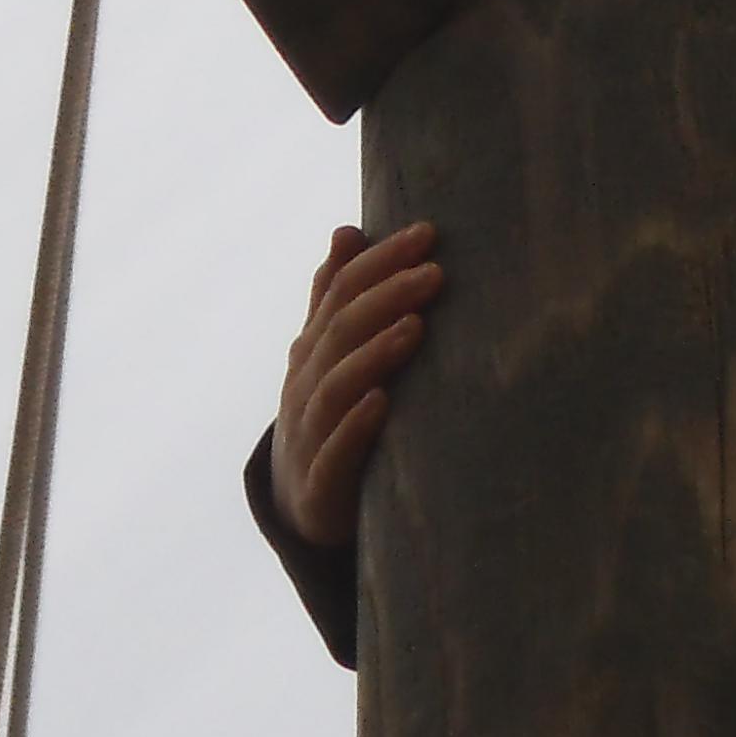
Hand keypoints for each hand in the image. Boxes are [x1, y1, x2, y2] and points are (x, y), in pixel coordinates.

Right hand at [271, 220, 439, 548]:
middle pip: (340, 333)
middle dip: (386, 297)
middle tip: (435, 273)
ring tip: (415, 327)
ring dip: (374, 354)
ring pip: (334, 388)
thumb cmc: (330, 416)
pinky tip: (382, 403)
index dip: (379, 262)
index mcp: (312, 350)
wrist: (300, 506)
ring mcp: (308, 435)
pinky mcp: (320, 485)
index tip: (427, 233)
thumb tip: (346, 230)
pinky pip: (333, 453)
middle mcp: (305, 386)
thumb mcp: (329, 355)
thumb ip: (335, 297)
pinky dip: (355, 426)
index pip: (340, 294)